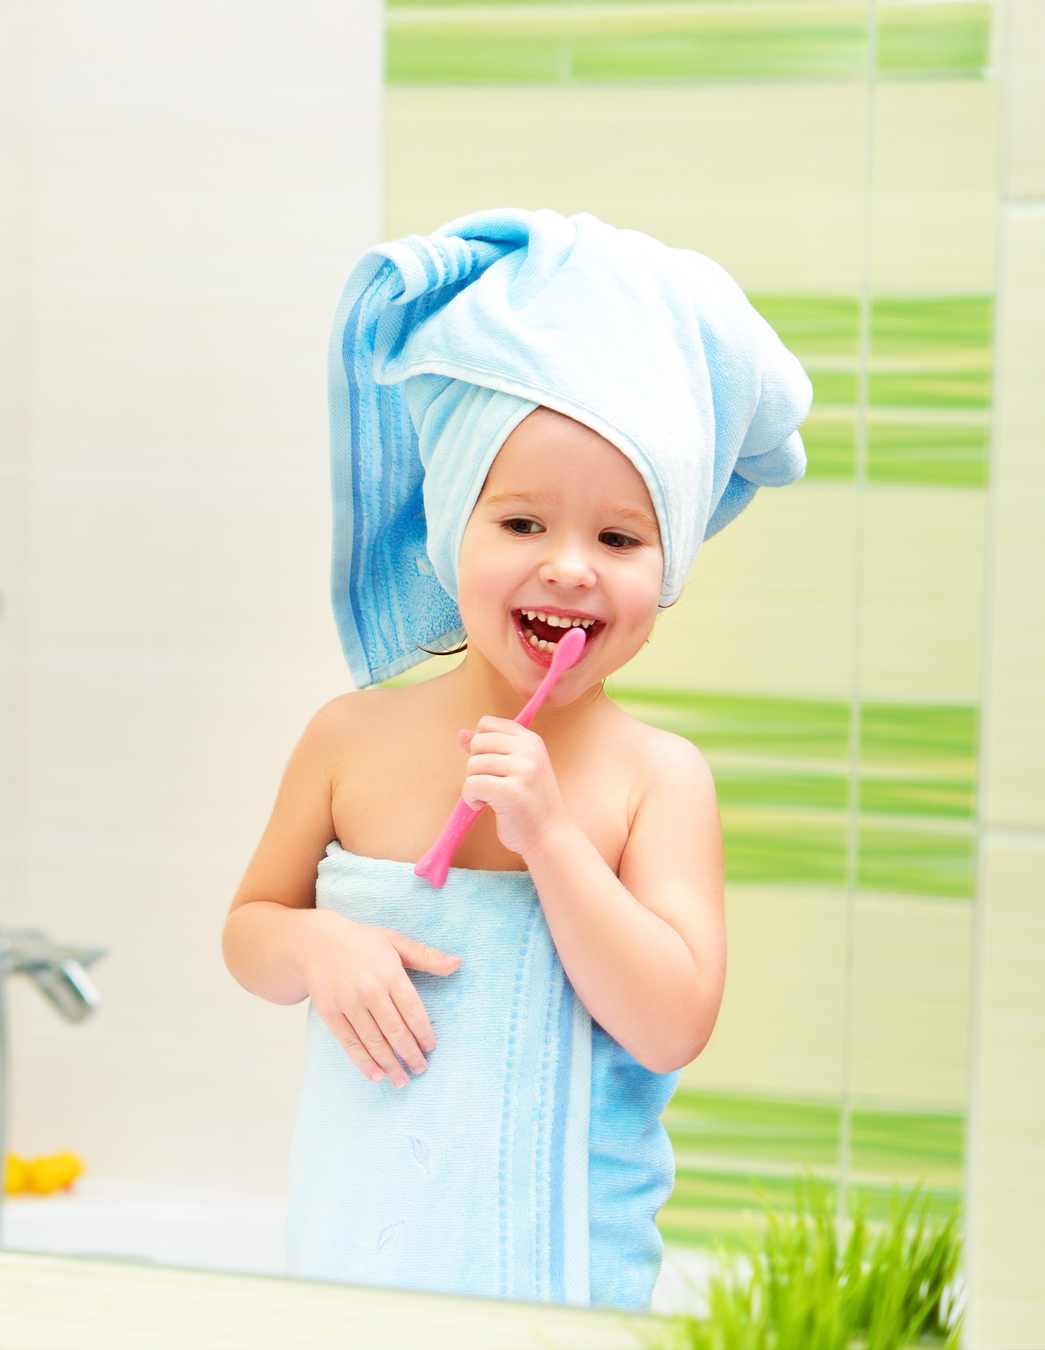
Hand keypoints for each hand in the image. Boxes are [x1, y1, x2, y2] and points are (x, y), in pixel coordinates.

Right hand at [301, 911, 460, 1087]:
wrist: (317, 943)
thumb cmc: (362, 943)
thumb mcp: (395, 942)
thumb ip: (426, 957)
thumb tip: (457, 964)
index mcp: (390, 973)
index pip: (413, 1011)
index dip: (424, 1033)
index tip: (430, 1047)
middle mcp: (370, 990)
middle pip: (395, 1031)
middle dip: (410, 1054)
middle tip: (421, 1069)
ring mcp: (348, 1004)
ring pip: (373, 1042)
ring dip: (390, 1065)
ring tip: (402, 1081)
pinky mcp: (330, 1014)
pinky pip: (349, 1044)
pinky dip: (364, 1063)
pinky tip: (376, 1076)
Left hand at [458, 717, 569, 856]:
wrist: (549, 835)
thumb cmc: (530, 803)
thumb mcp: (516, 768)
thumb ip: (490, 749)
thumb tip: (461, 733)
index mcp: (531, 740)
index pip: (487, 723)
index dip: (481, 745)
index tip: (492, 765)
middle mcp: (529, 750)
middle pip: (478, 742)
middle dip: (476, 766)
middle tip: (491, 784)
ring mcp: (522, 770)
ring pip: (472, 764)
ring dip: (473, 785)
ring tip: (490, 797)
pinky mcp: (510, 791)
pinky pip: (471, 785)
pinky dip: (471, 798)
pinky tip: (484, 806)